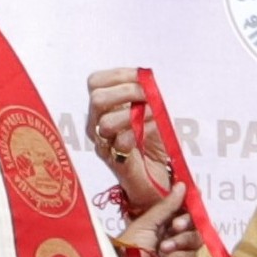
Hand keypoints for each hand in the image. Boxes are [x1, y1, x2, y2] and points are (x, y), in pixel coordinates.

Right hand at [86, 67, 169, 215]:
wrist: (160, 181)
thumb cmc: (156, 146)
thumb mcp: (154, 112)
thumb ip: (148, 95)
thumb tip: (150, 79)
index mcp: (103, 109)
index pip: (96, 82)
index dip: (119, 74)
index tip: (143, 76)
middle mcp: (97, 125)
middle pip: (97, 98)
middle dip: (127, 91)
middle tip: (149, 95)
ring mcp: (103, 145)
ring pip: (106, 121)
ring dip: (135, 113)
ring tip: (155, 113)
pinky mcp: (115, 162)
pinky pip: (121, 142)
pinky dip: (143, 130)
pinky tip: (156, 128)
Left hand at [115, 185, 200, 256]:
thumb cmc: (129, 247)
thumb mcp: (146, 222)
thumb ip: (167, 206)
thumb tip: (182, 184)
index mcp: (161, 225)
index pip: (183, 212)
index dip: (189, 207)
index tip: (193, 198)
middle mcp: (172, 238)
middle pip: (194, 226)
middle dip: (186, 224)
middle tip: (175, 226)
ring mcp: (178, 255)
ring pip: (195, 241)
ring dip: (181, 242)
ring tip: (163, 249)